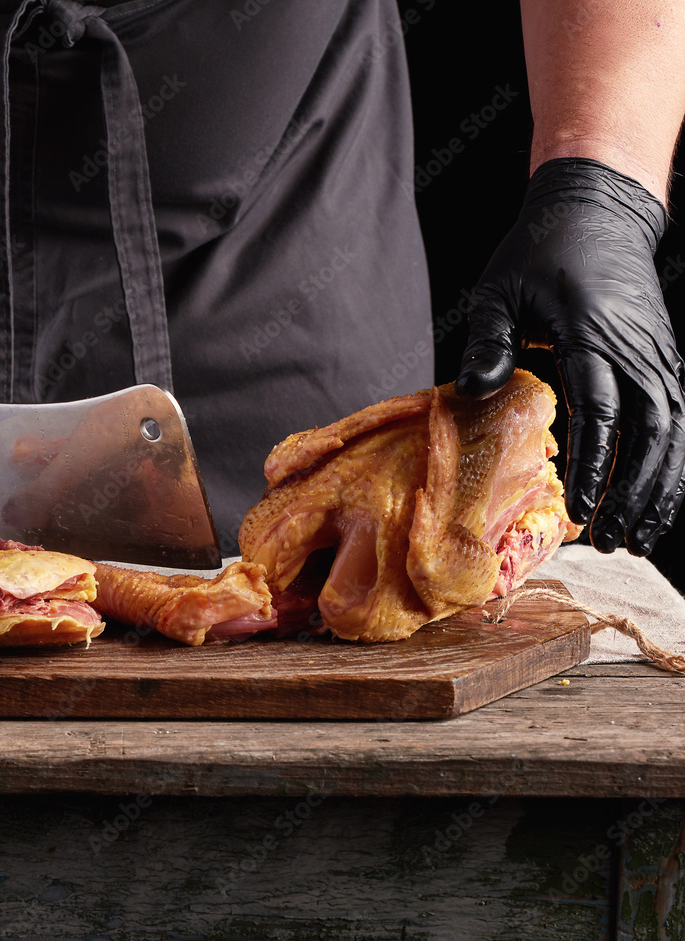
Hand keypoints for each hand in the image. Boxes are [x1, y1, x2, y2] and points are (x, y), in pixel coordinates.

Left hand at [455, 158, 684, 555]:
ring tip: (637, 536)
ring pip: (672, 433)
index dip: (594, 463)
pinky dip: (670, 464)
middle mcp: (638, 350)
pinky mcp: (665, 359)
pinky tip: (656, 499)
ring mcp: (659, 355)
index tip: (580, 505)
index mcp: (594, 334)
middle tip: (610, 540)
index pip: (601, 410)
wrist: (598, 208)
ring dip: (658, 488)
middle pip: (650, 433)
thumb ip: (488, 343)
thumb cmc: (540, 251)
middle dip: (633, 492)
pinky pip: (676, 420)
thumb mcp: (499, 291)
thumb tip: (468, 391)